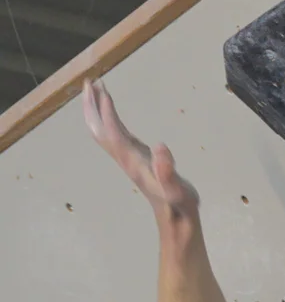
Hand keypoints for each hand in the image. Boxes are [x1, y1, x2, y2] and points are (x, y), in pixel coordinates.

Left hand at [81, 79, 198, 219]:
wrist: (176, 220)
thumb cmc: (179, 204)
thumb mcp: (178, 191)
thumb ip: (168, 172)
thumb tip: (160, 147)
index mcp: (132, 161)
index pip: (113, 132)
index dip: (107, 112)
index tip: (103, 89)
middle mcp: (124, 157)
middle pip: (99, 130)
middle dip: (91, 106)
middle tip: (89, 82)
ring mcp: (127, 157)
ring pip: (103, 131)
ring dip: (95, 110)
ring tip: (94, 89)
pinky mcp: (134, 156)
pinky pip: (114, 133)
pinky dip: (108, 118)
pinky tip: (110, 109)